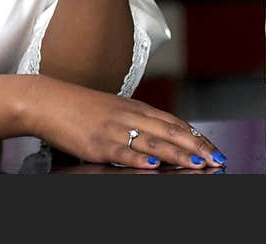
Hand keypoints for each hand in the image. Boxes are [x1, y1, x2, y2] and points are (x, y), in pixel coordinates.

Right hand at [25, 76, 227, 169]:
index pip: (173, 121)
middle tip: (217, 159)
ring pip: (152, 141)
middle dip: (197, 146)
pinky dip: (140, 158)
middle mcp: (128, 116)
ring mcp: (113, 129)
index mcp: (134, 107)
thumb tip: (159, 135)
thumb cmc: (78, 107)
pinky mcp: (97, 143)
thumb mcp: (112, 109)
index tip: (214, 148)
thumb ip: (136, 120)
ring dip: (178, 153)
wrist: (47, 101)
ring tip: (198, 163)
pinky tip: (154, 165)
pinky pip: (123, 152)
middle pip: (169, 131)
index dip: (196, 136)